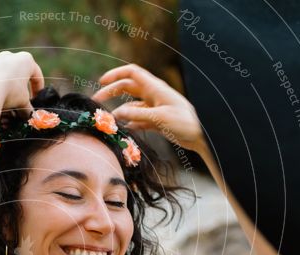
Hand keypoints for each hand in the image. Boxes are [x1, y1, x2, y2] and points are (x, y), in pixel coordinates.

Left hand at [0, 51, 44, 117]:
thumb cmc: (10, 91)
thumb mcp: (23, 102)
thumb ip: (28, 108)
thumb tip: (29, 116)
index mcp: (26, 60)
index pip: (36, 76)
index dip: (38, 89)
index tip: (37, 99)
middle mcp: (10, 56)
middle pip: (19, 74)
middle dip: (21, 88)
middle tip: (21, 100)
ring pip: (3, 75)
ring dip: (6, 88)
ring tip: (5, 102)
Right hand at [92, 64, 207, 156]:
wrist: (201, 135)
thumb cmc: (185, 123)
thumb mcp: (160, 118)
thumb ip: (138, 115)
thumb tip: (117, 113)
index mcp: (155, 88)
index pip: (131, 73)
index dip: (115, 74)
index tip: (101, 82)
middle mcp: (153, 95)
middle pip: (128, 87)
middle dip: (112, 92)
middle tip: (97, 102)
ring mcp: (155, 107)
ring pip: (132, 105)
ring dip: (121, 111)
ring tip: (110, 122)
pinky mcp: (157, 120)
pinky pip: (139, 118)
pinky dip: (131, 122)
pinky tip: (126, 129)